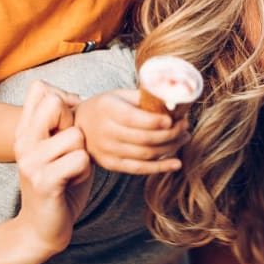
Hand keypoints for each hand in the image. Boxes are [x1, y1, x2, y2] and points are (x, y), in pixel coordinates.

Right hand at [13, 80, 93, 254]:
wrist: (42, 227)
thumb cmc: (60, 183)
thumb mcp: (58, 146)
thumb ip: (62, 122)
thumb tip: (74, 95)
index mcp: (24, 130)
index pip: (41, 89)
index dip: (65, 100)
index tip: (67, 125)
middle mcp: (23, 141)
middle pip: (56, 103)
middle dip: (75, 125)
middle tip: (70, 151)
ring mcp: (31, 161)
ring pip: (76, 135)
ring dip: (83, 155)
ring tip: (71, 171)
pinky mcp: (44, 181)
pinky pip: (80, 159)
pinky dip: (84, 172)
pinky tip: (72, 182)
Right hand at [73, 89, 190, 173]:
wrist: (78, 125)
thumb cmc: (106, 106)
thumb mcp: (120, 95)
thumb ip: (144, 98)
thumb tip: (174, 101)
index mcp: (107, 109)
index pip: (134, 119)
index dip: (157, 121)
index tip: (174, 119)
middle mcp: (104, 131)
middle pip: (144, 138)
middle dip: (171, 133)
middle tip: (185, 126)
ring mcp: (107, 150)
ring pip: (145, 154)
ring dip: (170, 147)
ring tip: (184, 138)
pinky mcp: (111, 164)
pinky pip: (139, 169)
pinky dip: (160, 167)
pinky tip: (176, 163)